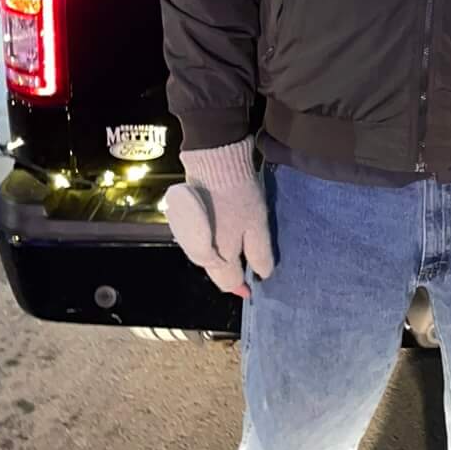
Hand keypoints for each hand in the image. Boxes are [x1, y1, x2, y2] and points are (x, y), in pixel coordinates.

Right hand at [164, 141, 274, 296]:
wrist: (214, 161)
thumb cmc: (239, 195)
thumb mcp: (257, 224)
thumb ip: (259, 253)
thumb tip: (263, 275)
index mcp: (219, 256)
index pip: (229, 282)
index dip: (242, 286)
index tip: (252, 288)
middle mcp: (200, 251)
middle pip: (216, 272)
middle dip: (230, 275)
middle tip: (246, 272)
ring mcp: (190, 236)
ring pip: (207, 258)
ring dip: (221, 261)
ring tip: (237, 257)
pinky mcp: (187, 221)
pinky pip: (200, 243)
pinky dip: (212, 246)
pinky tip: (223, 238)